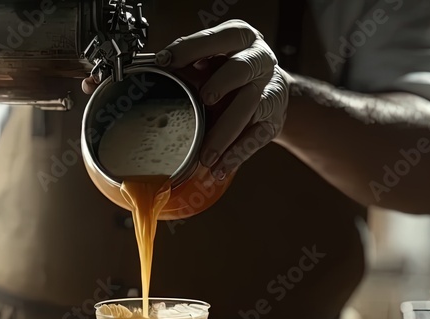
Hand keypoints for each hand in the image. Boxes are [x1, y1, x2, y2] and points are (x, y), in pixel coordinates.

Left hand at [158, 20, 288, 178]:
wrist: (270, 90)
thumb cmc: (232, 73)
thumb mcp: (214, 60)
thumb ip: (191, 65)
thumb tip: (155, 75)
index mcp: (241, 39)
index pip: (218, 38)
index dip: (192, 48)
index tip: (167, 61)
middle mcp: (260, 60)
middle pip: (243, 68)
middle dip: (223, 82)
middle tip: (205, 99)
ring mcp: (271, 89)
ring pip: (251, 106)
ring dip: (225, 132)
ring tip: (206, 156)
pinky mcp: (275, 117)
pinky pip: (257, 136)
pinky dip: (237, 154)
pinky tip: (220, 168)